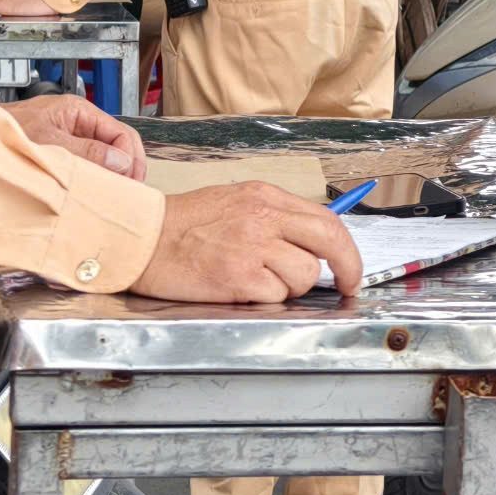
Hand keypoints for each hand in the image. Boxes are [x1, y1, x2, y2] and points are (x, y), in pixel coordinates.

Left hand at [4, 94, 146, 179]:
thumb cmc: (4, 133)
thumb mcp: (49, 143)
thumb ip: (86, 151)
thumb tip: (121, 162)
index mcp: (79, 111)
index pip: (121, 133)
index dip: (130, 159)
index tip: (129, 183)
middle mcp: (77, 121)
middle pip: (117, 143)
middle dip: (127, 167)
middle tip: (127, 192)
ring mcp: (69, 134)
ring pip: (103, 154)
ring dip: (110, 173)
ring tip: (112, 193)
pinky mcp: (60, 148)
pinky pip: (86, 161)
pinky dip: (94, 175)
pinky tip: (93, 188)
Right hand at [132, 183, 362, 302]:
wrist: (145, 240)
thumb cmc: (184, 225)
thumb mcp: (236, 203)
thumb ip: (275, 218)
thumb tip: (312, 242)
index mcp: (265, 196)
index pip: (326, 219)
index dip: (347, 248)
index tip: (350, 267)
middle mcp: (264, 217)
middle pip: (330, 241)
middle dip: (348, 268)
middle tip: (347, 285)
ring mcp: (253, 246)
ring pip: (304, 275)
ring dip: (290, 286)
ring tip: (258, 280)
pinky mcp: (239, 277)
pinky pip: (276, 295)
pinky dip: (265, 297)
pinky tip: (240, 287)